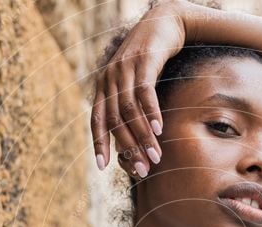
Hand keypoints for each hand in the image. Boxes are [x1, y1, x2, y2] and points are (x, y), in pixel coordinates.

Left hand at [90, 0, 189, 178]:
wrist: (165, 22)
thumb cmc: (151, 59)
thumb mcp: (135, 81)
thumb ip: (129, 104)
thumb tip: (132, 137)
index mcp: (103, 85)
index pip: (96, 120)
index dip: (99, 143)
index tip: (103, 166)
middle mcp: (109, 77)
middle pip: (114, 120)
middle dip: (127, 147)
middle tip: (141, 169)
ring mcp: (125, 68)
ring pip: (129, 110)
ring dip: (142, 136)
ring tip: (155, 156)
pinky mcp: (144, 61)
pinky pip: (145, 92)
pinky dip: (151, 112)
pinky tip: (159, 129)